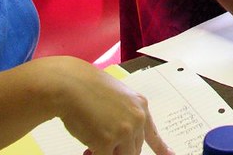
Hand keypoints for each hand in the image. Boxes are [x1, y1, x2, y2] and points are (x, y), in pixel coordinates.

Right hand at [39, 57, 173, 154]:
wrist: (71, 84)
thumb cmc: (87, 89)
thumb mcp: (117, 98)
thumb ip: (125, 117)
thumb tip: (122, 141)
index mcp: (141, 107)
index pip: (153, 134)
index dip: (161, 148)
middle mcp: (137, 119)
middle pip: (134, 149)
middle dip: (118, 150)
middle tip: (100, 147)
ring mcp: (124, 131)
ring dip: (108, 154)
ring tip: (90, 148)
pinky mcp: (107, 142)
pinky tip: (86, 150)